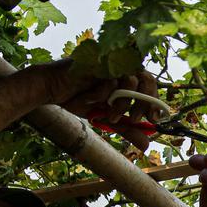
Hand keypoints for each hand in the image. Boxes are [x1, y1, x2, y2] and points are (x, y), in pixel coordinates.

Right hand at [33, 59, 161, 151]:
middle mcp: (120, 66)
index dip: (155, 101)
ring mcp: (110, 62)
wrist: (51, 89)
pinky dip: (102, 95)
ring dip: (122, 103)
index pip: (151, 83)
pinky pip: (109, 80)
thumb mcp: (107, 117)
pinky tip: (90, 100)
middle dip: (143, 102)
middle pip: (147, 79)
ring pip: (130, 81)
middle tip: (135, 119)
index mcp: (125, 76)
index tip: (153, 120)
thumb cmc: (78, 98)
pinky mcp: (98, 61)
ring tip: (110, 116)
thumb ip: (127, 128)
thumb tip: (147, 145)